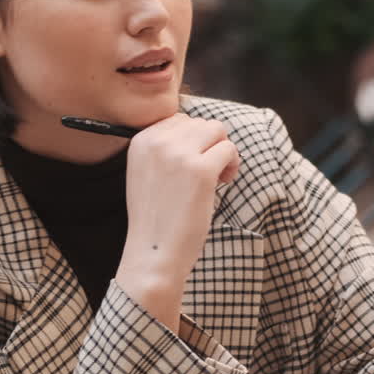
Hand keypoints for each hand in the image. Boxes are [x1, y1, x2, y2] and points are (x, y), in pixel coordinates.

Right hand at [115, 113, 240, 331]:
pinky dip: (232, 165)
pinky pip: (229, 149)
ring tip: (217, 177)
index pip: (179, 119)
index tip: (192, 166)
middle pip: (201, 123)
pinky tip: (223, 183)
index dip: (194, 141)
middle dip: (210, 145)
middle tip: (209, 173)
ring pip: (217, 130)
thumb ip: (165, 148)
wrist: (154, 253)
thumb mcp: (147, 173)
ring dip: (223, 152)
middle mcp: (157, 142)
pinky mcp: (201, 170)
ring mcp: (179, 155)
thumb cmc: (156, 218)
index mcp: (141, 141)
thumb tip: (202, 129)